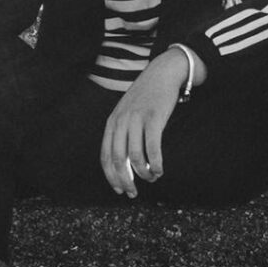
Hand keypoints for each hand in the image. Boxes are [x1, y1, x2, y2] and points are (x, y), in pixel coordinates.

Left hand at [100, 48, 195, 197]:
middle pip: (119, 160)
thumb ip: (123, 134)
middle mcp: (121, 122)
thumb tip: (125, 164)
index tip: (120, 190)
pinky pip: (152, 147)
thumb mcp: (127, 113)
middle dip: (125, 181)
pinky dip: (156, 163)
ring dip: (144, 173)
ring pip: (136, 156)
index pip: (106, 157)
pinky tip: (160, 169)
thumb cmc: (146, 98)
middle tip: (133, 193)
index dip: (111, 177)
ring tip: (152, 178)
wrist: (161, 74)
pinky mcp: (154, 118)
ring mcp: (136, 119)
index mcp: (112, 123)